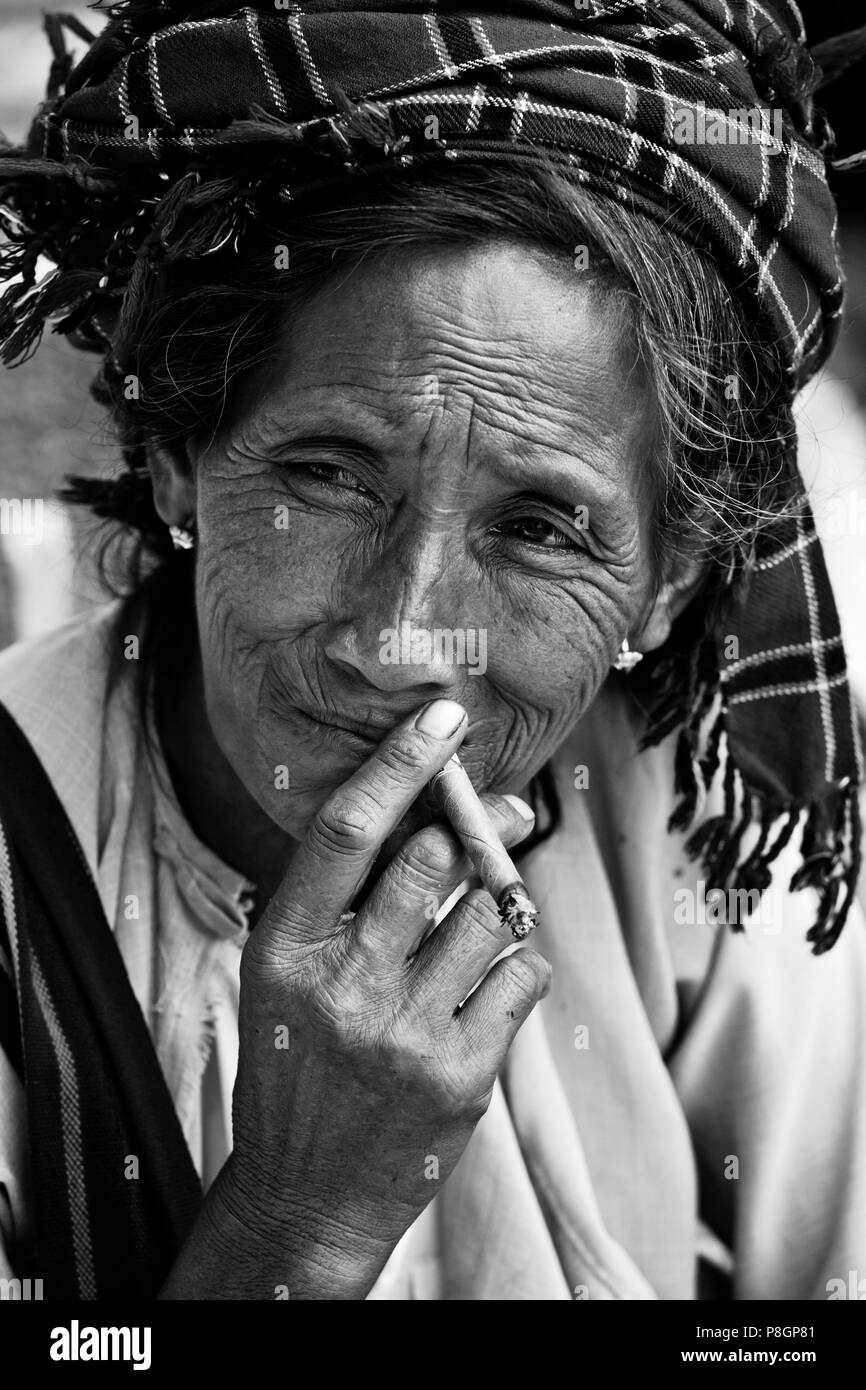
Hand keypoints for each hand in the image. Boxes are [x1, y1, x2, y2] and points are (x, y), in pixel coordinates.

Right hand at [216, 697, 550, 1295]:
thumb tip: (440, 814)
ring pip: (490, 913)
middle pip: (433, 860)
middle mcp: (342, 985)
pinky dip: (519, 965)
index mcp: (286, 949)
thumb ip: (345, 900)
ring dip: (500, 904)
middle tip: (503, 812)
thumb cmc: (302, 1068)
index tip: (444, 715)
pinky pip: (523, 974)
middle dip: (479, 826)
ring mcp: (404, 1032)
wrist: (309, 1196)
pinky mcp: (461, 1074)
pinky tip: (490, 986)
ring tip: (482, 925)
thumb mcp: (286, 978)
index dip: (400, 764)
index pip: (346, 833)